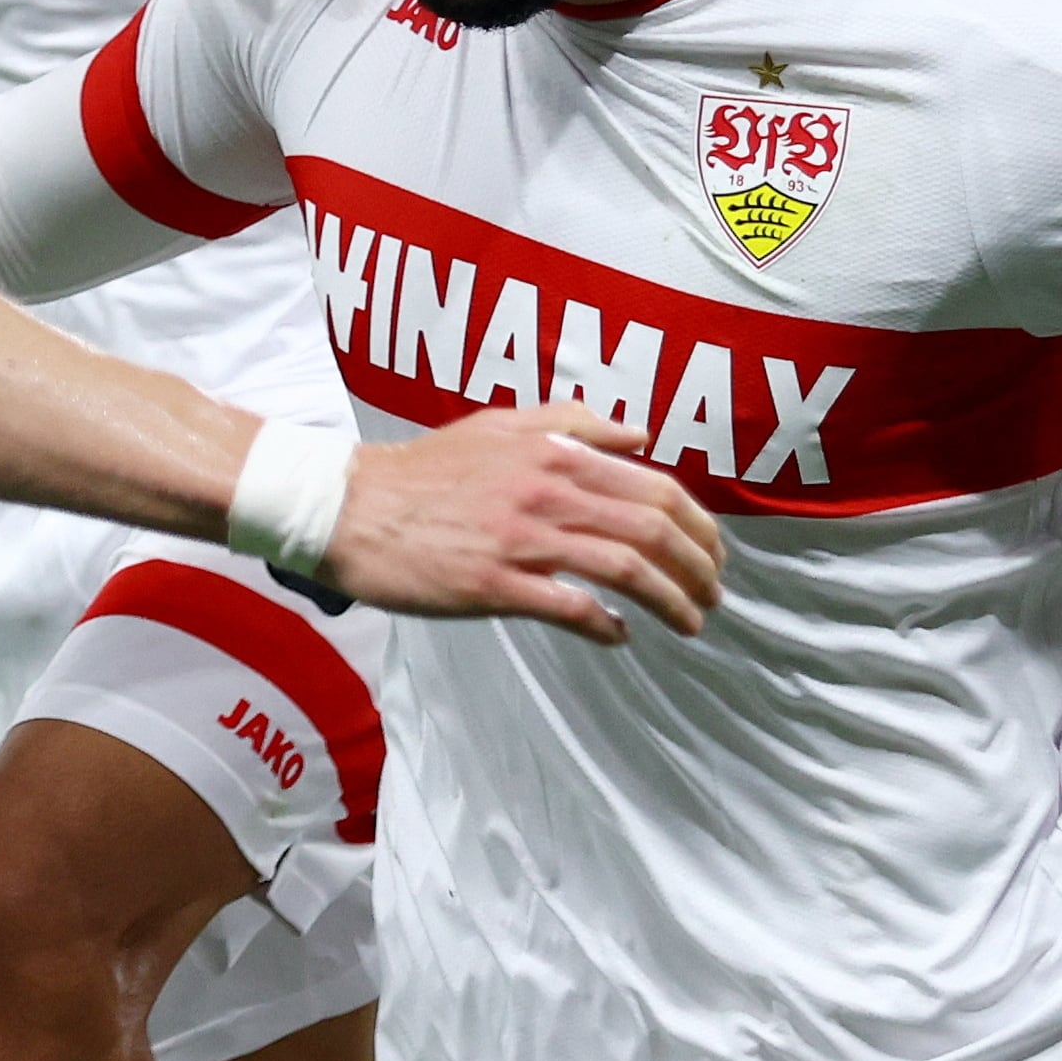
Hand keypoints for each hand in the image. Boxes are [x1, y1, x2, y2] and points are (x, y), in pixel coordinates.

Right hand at [322, 404, 726, 643]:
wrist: (348, 507)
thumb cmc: (424, 470)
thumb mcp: (500, 426)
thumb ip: (573, 424)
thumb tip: (641, 434)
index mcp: (555, 453)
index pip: (655, 488)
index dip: (698, 526)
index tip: (713, 554)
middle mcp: (548, 491)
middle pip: (652, 529)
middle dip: (698, 567)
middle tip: (713, 594)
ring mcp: (522, 539)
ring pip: (624, 570)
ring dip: (669, 601)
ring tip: (690, 622)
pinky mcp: (493, 584)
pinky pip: (570, 607)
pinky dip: (606, 626)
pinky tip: (620, 637)